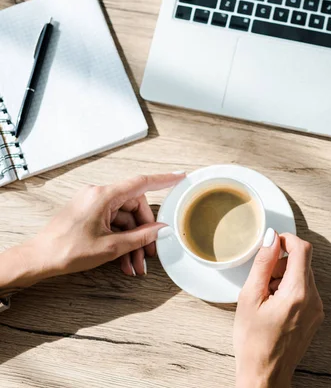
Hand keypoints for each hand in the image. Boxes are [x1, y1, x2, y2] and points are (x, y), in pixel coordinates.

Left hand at [29, 172, 184, 279]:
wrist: (39, 259)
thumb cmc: (67, 250)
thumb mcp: (110, 247)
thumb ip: (140, 237)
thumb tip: (161, 230)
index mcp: (103, 196)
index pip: (141, 183)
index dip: (164, 179)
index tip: (180, 176)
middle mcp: (99, 196)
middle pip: (135, 208)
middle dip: (145, 231)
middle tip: (151, 251)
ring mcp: (94, 205)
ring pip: (125, 221)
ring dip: (133, 242)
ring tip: (136, 264)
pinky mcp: (90, 215)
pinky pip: (114, 225)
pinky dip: (121, 242)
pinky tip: (125, 261)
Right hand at [234, 230, 323, 387]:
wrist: (265, 375)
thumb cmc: (253, 342)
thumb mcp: (250, 298)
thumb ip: (263, 264)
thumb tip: (272, 238)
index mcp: (298, 293)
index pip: (303, 249)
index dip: (287, 239)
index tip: (272, 243)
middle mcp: (314, 299)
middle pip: (303, 262)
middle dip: (282, 262)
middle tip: (262, 279)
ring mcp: (317, 309)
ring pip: (303, 276)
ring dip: (285, 277)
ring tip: (266, 296)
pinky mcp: (315, 316)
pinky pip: (306, 291)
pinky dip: (290, 290)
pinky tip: (274, 305)